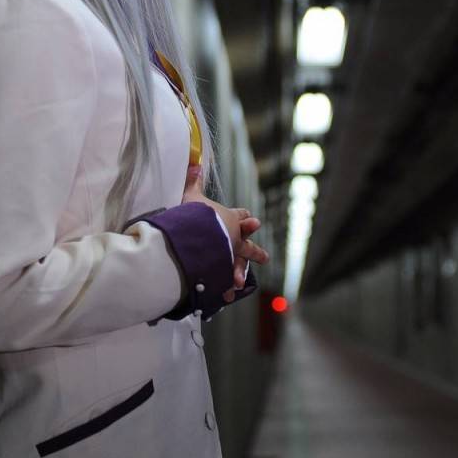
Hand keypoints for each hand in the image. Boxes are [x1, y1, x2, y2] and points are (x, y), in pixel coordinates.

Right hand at [182, 165, 269, 300]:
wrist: (199, 234)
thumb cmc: (196, 214)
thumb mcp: (191, 195)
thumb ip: (193, 180)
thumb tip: (195, 161)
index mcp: (230, 219)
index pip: (241, 216)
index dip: (245, 218)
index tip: (253, 221)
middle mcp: (234, 238)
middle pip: (247, 244)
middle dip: (255, 251)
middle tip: (265, 257)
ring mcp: (230, 255)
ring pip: (239, 264)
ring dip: (240, 272)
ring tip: (242, 282)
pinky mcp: (222, 270)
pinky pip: (224, 281)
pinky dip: (225, 289)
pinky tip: (227, 297)